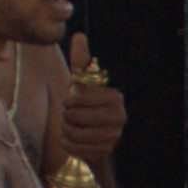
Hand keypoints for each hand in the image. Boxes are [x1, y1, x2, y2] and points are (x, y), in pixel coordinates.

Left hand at [59, 34, 125, 172]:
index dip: (69, 101)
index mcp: (115, 97)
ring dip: (66, 131)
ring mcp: (115, 136)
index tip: (72, 103)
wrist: (95, 138)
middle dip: (66, 117)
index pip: (78, 99)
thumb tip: (79, 35)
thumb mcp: (82, 83)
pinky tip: (71, 141)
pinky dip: (67, 145)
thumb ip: (81, 62)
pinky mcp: (106, 152)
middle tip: (70, 117)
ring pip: (74, 133)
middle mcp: (120, 117)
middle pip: (75, 117)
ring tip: (71, 129)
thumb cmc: (86, 106)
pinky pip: (76, 148)